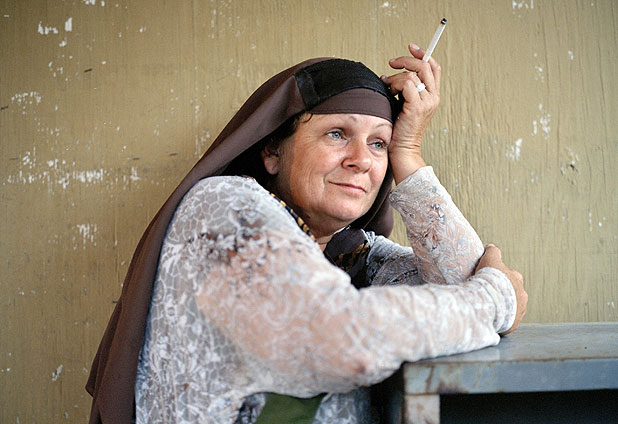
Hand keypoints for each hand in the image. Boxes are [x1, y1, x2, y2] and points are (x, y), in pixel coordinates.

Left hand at [381, 43, 441, 183]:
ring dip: (395, 77)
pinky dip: (394, 84)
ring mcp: (426, 102)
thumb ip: (404, 88)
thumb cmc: (399, 128)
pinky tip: (389, 92)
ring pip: (412, 74)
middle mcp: (433, 97)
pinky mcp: (416, 107)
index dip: (423, 54)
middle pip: (425, 65)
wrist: (402, 148)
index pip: (434, 67)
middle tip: (392, 63)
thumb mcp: (403, 103)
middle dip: (407, 59)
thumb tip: (391, 72)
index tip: (411, 47)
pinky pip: (406, 84)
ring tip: (387, 86)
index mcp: (433, 95)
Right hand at [475, 244, 526, 334]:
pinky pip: (507, 321)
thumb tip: (491, 247)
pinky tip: (491, 318)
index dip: (500, 278)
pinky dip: (500, 319)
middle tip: (489, 294)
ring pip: (511, 308)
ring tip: (489, 307)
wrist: (489, 299)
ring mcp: (519, 310)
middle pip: (512, 294)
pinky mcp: (513, 323)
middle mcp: (522, 295)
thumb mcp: (490, 258)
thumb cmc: (490, 278)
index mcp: (517, 279)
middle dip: (503, 294)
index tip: (491, 280)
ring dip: (503, 307)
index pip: (511, 277)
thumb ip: (493, 251)